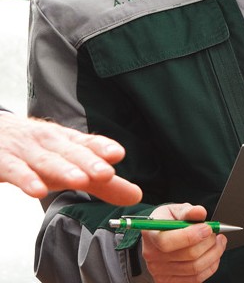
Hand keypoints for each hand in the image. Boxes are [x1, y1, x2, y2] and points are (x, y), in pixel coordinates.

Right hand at [0, 112, 141, 204]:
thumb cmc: (38, 151)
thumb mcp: (71, 164)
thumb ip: (103, 184)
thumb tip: (135, 196)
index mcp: (68, 142)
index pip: (89, 143)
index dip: (103, 148)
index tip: (118, 154)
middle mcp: (50, 142)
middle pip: (71, 152)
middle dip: (89, 161)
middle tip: (106, 173)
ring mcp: (26, 151)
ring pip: (46, 160)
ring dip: (63, 169)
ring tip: (79, 180)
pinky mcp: (3, 162)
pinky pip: (15, 170)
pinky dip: (25, 179)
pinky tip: (36, 189)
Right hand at [142, 203, 226, 281]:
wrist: (158, 236)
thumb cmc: (167, 222)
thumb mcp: (174, 210)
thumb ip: (187, 211)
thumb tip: (199, 212)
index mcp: (151, 234)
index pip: (168, 241)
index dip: (192, 235)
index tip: (208, 228)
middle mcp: (153, 255)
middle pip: (188, 255)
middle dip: (209, 243)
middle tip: (216, 233)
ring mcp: (160, 271)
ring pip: (195, 268)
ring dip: (214, 254)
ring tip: (219, 242)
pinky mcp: (169, 281)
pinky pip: (196, 279)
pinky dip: (210, 267)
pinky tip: (213, 255)